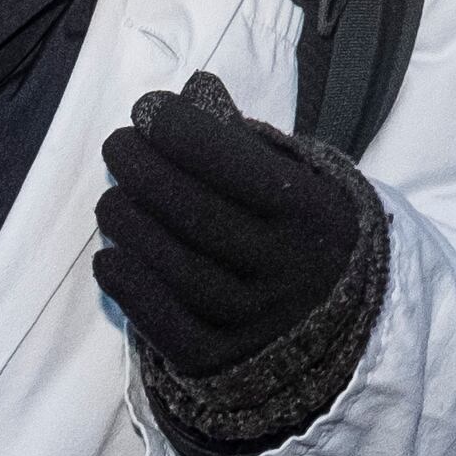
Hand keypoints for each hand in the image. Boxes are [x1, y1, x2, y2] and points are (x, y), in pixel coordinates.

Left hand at [95, 70, 378, 378]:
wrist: (347, 323)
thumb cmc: (307, 231)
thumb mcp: (306, 179)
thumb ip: (249, 142)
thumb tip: (192, 94)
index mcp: (313, 215)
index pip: (239, 167)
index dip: (184, 134)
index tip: (148, 109)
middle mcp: (286, 270)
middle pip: (198, 214)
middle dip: (144, 169)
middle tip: (118, 144)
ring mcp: (253, 321)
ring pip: (174, 267)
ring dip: (128, 223)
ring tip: (111, 196)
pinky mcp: (219, 361)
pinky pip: (161, 324)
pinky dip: (127, 286)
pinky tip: (109, 256)